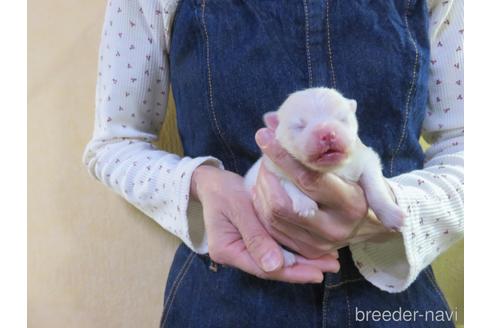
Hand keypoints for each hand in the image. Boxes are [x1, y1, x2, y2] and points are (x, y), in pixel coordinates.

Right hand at [190, 165, 339, 282]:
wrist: (212, 181)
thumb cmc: (224, 190)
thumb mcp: (239, 207)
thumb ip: (255, 236)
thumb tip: (274, 266)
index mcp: (227, 251)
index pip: (263, 268)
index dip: (292, 273)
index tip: (318, 274)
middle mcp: (235, 255)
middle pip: (272, 268)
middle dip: (303, 269)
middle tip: (332, 267)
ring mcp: (243, 250)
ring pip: (276, 260)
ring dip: (302, 260)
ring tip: (329, 260)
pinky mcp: (252, 241)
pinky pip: (274, 249)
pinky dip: (293, 249)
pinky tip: (313, 249)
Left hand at [253, 128, 394, 257]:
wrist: (375, 222)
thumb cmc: (364, 181)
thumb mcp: (363, 160)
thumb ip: (340, 139)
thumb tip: (325, 106)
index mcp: (352, 203)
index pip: (309, 178)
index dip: (282, 155)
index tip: (264, 135)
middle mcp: (336, 228)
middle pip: (284, 204)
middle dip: (265, 176)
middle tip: (261, 154)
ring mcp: (321, 244)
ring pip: (274, 218)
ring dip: (261, 191)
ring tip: (262, 170)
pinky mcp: (309, 251)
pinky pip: (274, 231)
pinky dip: (263, 209)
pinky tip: (263, 190)